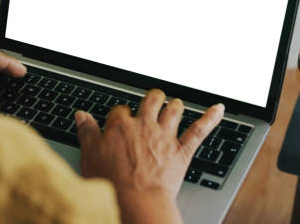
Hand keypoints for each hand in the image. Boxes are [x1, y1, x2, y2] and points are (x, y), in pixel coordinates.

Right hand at [74, 89, 223, 223]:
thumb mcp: (89, 156)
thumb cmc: (112, 183)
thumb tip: (81, 115)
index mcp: (121, 125)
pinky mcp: (182, 151)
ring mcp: (165, 137)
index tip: (120, 121)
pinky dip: (211, 117)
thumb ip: (87, 132)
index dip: (121, 114)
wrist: (136, 202)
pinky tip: (218, 108)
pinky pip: (200, 130)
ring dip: (175, 105)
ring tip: (175, 105)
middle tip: (152, 100)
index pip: (121, 109)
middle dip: (152, 98)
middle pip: (152, 100)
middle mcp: (145, 125)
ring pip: (175, 109)